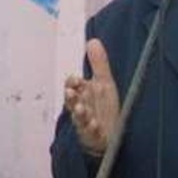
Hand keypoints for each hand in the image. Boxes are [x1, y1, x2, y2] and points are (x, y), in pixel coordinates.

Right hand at [63, 39, 119, 156]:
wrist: (107, 136)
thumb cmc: (102, 109)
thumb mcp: (104, 83)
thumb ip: (98, 63)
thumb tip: (92, 41)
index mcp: (83, 94)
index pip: (72, 86)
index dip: (72, 83)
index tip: (75, 80)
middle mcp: (81, 107)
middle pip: (72, 101)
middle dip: (71, 97)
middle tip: (71, 92)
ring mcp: (85, 122)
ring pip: (79, 117)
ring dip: (79, 112)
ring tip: (81, 109)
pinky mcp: (92, 135)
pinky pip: (91, 132)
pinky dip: (91, 128)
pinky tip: (94, 124)